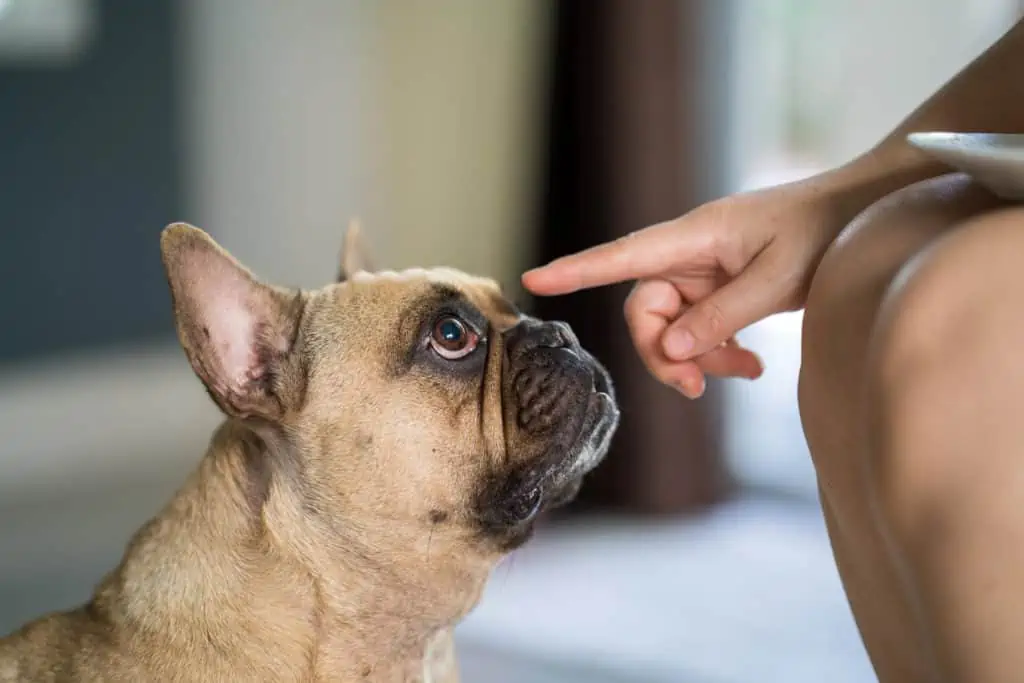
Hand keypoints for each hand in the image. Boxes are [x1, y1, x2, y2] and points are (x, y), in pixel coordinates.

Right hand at [522, 174, 852, 397]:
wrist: (862, 214)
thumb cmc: (824, 230)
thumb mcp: (778, 278)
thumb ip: (722, 316)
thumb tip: (669, 349)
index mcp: (693, 236)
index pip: (620, 256)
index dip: (575, 271)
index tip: (533, 278)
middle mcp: (688, 253)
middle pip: (644, 310)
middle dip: (662, 353)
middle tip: (695, 388)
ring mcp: (703, 272)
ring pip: (673, 326)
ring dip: (698, 358)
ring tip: (746, 374)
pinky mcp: (721, 287)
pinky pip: (700, 327)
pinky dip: (718, 352)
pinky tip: (751, 366)